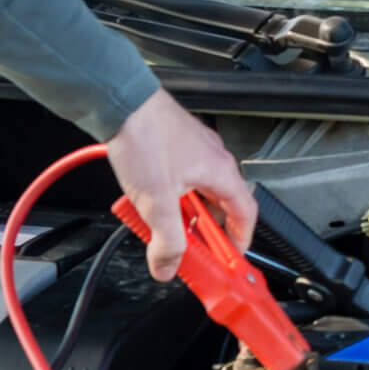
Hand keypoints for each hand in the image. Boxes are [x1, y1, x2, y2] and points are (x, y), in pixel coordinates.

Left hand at [106, 89, 256, 280]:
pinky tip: (147, 201)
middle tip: (188, 250)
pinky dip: (170, 196)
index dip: (239, 240)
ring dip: (182, 214)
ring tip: (159, 225)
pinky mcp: (176, 145)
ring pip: (197, 193)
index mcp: (222, 173)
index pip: (246, 215)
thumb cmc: (146, 139)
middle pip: (219, 206)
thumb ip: (166, 240)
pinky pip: (181, 179)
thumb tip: (168, 267)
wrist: (122, 102)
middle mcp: (215, 160)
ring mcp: (196, 150)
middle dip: (203, 231)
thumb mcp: (157, 203)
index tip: (229, 259)